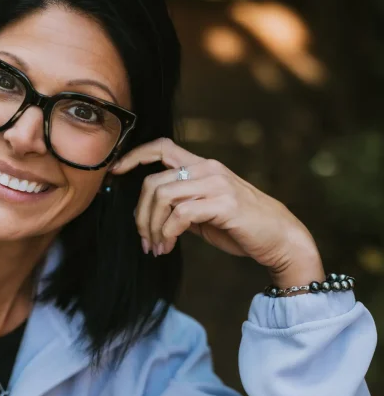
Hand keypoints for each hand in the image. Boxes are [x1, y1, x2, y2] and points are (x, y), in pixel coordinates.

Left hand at [110, 138, 323, 285]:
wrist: (281, 240)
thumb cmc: (241, 227)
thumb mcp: (204, 213)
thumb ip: (179, 205)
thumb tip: (149, 213)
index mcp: (202, 167)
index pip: (162, 147)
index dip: (134, 156)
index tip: (114, 171)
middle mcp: (208, 169)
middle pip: (153, 182)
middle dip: (140, 214)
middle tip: (144, 240)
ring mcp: (217, 184)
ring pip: (163, 197)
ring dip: (152, 227)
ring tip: (156, 247)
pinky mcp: (224, 204)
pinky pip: (180, 214)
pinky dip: (167, 233)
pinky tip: (168, 247)